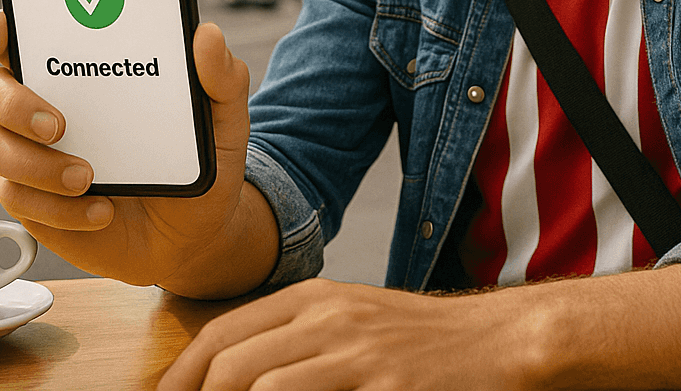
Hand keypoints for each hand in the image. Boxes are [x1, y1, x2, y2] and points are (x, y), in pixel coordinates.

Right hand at [0, 10, 272, 293]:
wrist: (193, 235)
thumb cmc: (196, 163)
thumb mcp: (221, 121)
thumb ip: (221, 78)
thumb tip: (208, 35)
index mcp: (83, 70)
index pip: (23, 34)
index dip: (0, 28)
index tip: (3, 30)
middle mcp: (46, 105)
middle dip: (12, 102)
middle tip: (58, 124)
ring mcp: (33, 155)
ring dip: (37, 164)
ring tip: (88, 178)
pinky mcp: (35, 202)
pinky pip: (21, 200)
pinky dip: (60, 209)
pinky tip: (102, 212)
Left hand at [157, 279, 539, 390]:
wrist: (499, 340)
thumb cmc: (423, 341)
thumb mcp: (352, 322)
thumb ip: (297, 341)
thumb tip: (234, 377)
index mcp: (313, 298)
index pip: (221, 334)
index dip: (181, 377)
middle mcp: (328, 317)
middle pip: (230, 363)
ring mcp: (357, 352)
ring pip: (262, 386)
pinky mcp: (386, 385)